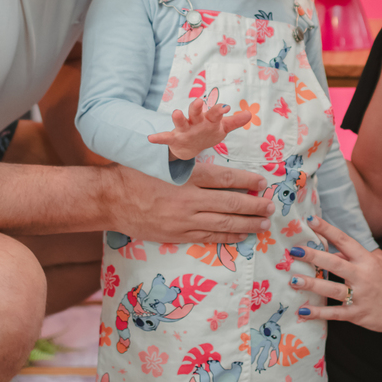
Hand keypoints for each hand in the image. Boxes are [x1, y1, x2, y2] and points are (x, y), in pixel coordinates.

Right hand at [104, 162, 274, 243]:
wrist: (110, 200)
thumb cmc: (135, 173)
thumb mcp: (162, 156)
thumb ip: (186, 155)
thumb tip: (211, 145)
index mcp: (186, 175)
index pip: (225, 179)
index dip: (247, 181)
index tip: (262, 183)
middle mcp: (188, 199)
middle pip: (229, 203)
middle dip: (253, 206)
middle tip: (270, 207)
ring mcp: (183, 220)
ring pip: (222, 223)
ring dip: (246, 224)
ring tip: (263, 224)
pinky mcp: (177, 235)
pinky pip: (208, 236)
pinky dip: (227, 237)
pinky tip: (241, 236)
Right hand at [147, 89, 251, 159]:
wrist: (189, 146)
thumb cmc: (207, 132)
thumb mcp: (221, 128)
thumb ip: (234, 122)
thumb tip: (250, 113)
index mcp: (207, 120)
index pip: (214, 114)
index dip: (218, 110)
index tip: (224, 106)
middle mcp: (195, 122)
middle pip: (195, 113)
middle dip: (197, 108)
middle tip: (198, 101)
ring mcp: (183, 130)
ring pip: (180, 123)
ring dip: (178, 118)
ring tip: (175, 113)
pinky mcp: (173, 138)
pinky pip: (165, 138)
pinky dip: (158, 138)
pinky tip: (150, 138)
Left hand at [286, 216, 381, 335]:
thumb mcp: (380, 263)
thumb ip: (358, 255)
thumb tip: (337, 250)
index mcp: (367, 260)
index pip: (344, 241)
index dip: (328, 230)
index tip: (311, 220)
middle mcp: (362, 276)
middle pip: (334, 263)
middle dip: (313, 257)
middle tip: (295, 251)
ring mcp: (359, 296)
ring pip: (331, 289)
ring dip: (312, 284)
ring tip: (294, 280)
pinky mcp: (357, 314)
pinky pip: (335, 313)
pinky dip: (319, 313)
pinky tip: (303, 311)